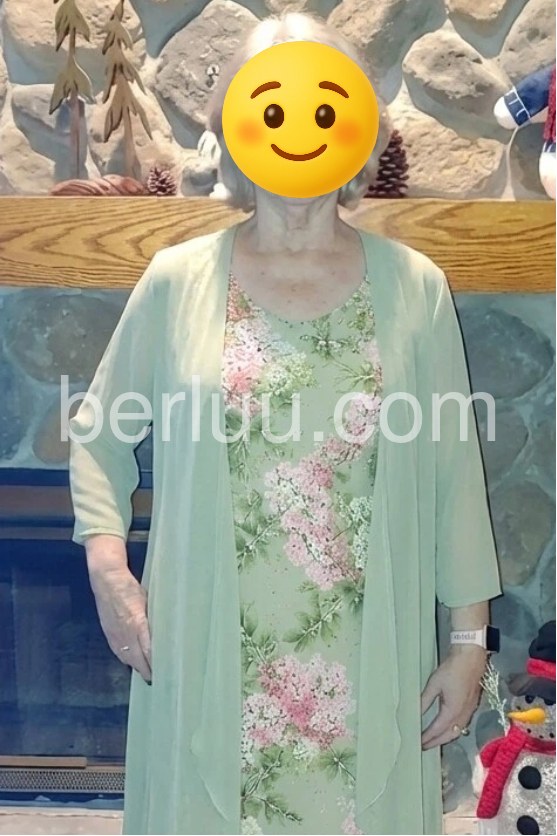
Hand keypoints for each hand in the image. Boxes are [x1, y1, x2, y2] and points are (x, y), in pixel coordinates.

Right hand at [90, 564, 151, 683]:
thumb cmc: (130, 588)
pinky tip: (131, 661)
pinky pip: (118, 652)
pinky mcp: (108, 634)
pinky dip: (126, 659)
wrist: (107, 581)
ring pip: (126, 657)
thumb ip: (151, 619)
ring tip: (146, 673)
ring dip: (136, 666)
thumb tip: (161, 632)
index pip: (148, 650)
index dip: (155, 663)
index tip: (164, 671)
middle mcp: (125, 633)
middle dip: (146, 670)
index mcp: (137, 624)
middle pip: (137, 659)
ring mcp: (115, 635)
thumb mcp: (146, 601)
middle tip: (156, 679)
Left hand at [421, 646, 486, 748]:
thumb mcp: (435, 684)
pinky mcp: (472, 706)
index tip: (418, 743)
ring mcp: (469, 711)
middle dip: (436, 742)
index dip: (427, 737)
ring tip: (434, 740)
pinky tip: (447, 728)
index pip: (437, 730)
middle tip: (424, 746)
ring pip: (458, 731)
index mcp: (453, 711)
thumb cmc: (452, 669)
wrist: (471, 659)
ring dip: (445, 738)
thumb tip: (415, 713)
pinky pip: (463, 725)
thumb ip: (425, 700)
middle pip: (449, 735)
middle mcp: (463, 715)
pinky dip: (453, 731)